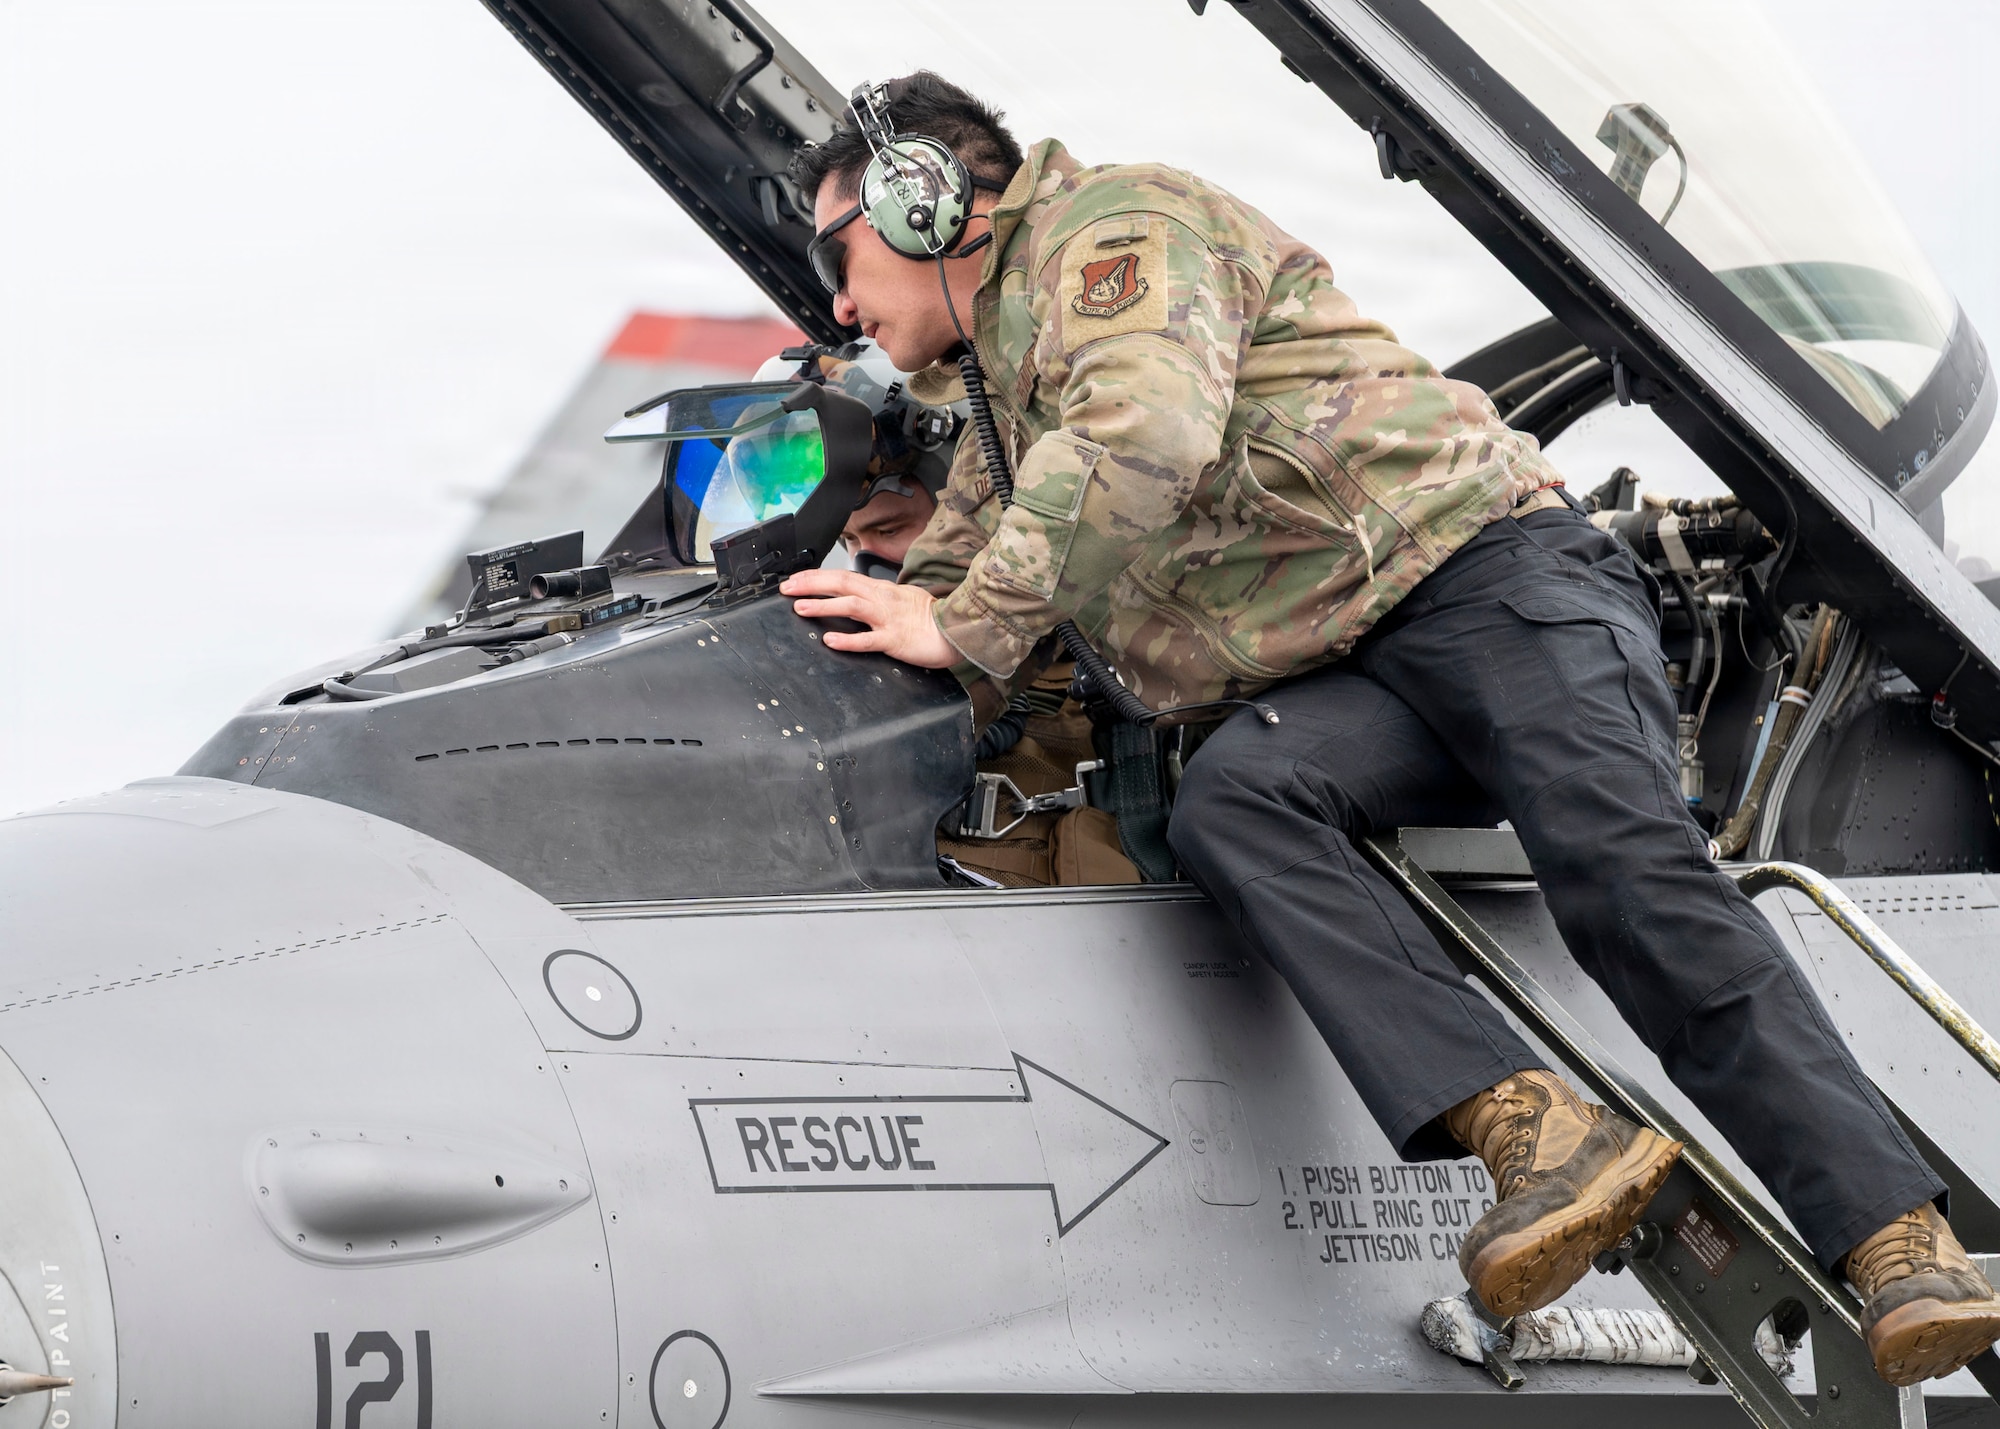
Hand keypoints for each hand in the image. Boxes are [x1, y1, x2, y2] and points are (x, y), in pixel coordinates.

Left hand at [781, 569, 958, 668]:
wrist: (955, 631)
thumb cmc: (929, 618)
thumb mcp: (901, 598)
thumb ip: (877, 597)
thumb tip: (855, 597)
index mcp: (881, 589)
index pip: (843, 577)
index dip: (816, 577)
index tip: (795, 580)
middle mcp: (881, 599)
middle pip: (841, 584)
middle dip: (811, 585)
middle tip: (787, 589)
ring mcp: (887, 619)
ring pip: (851, 606)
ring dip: (823, 606)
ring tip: (800, 609)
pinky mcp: (894, 640)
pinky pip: (867, 639)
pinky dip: (847, 639)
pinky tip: (829, 640)